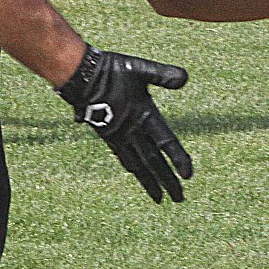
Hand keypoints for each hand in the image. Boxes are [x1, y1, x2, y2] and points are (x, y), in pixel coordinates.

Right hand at [57, 46, 191, 203]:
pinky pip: (122, 156)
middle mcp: (131, 131)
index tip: (188, 176)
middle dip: (166, 181)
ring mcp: (118, 135)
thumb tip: (185, 79)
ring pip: (137, 165)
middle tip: (179, 199)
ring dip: (149, 181)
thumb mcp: (140, 69)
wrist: (80, 76)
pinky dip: (132, 168)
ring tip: (158, 198)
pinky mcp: (107, 134)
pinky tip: (134, 172)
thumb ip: (162, 75)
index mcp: (143, 116)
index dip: (177, 158)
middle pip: (153, 162)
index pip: (165, 142)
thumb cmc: (111, 70)